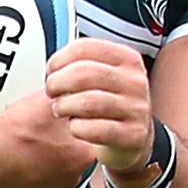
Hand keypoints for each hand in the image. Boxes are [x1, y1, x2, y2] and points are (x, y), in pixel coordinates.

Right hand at [0, 69, 101, 187]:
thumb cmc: (9, 137)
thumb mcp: (43, 104)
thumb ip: (66, 96)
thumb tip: (74, 87)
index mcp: (82, 153)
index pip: (97, 135)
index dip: (83, 123)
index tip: (71, 120)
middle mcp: (73, 177)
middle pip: (78, 153)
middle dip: (65, 141)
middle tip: (47, 130)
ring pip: (59, 170)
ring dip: (50, 158)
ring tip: (32, 144)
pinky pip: (41, 185)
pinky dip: (35, 174)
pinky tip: (23, 160)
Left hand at [42, 39, 157, 178]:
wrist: (133, 138)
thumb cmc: (108, 103)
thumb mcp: (102, 76)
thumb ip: (81, 64)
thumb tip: (53, 67)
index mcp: (127, 58)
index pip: (85, 48)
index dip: (59, 59)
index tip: (51, 70)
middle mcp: (135, 81)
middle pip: (83, 74)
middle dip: (57, 83)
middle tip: (51, 92)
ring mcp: (136, 108)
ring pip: (87, 102)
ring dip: (64, 106)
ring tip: (61, 110)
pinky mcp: (133, 135)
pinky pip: (94, 130)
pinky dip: (76, 128)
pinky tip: (76, 127)